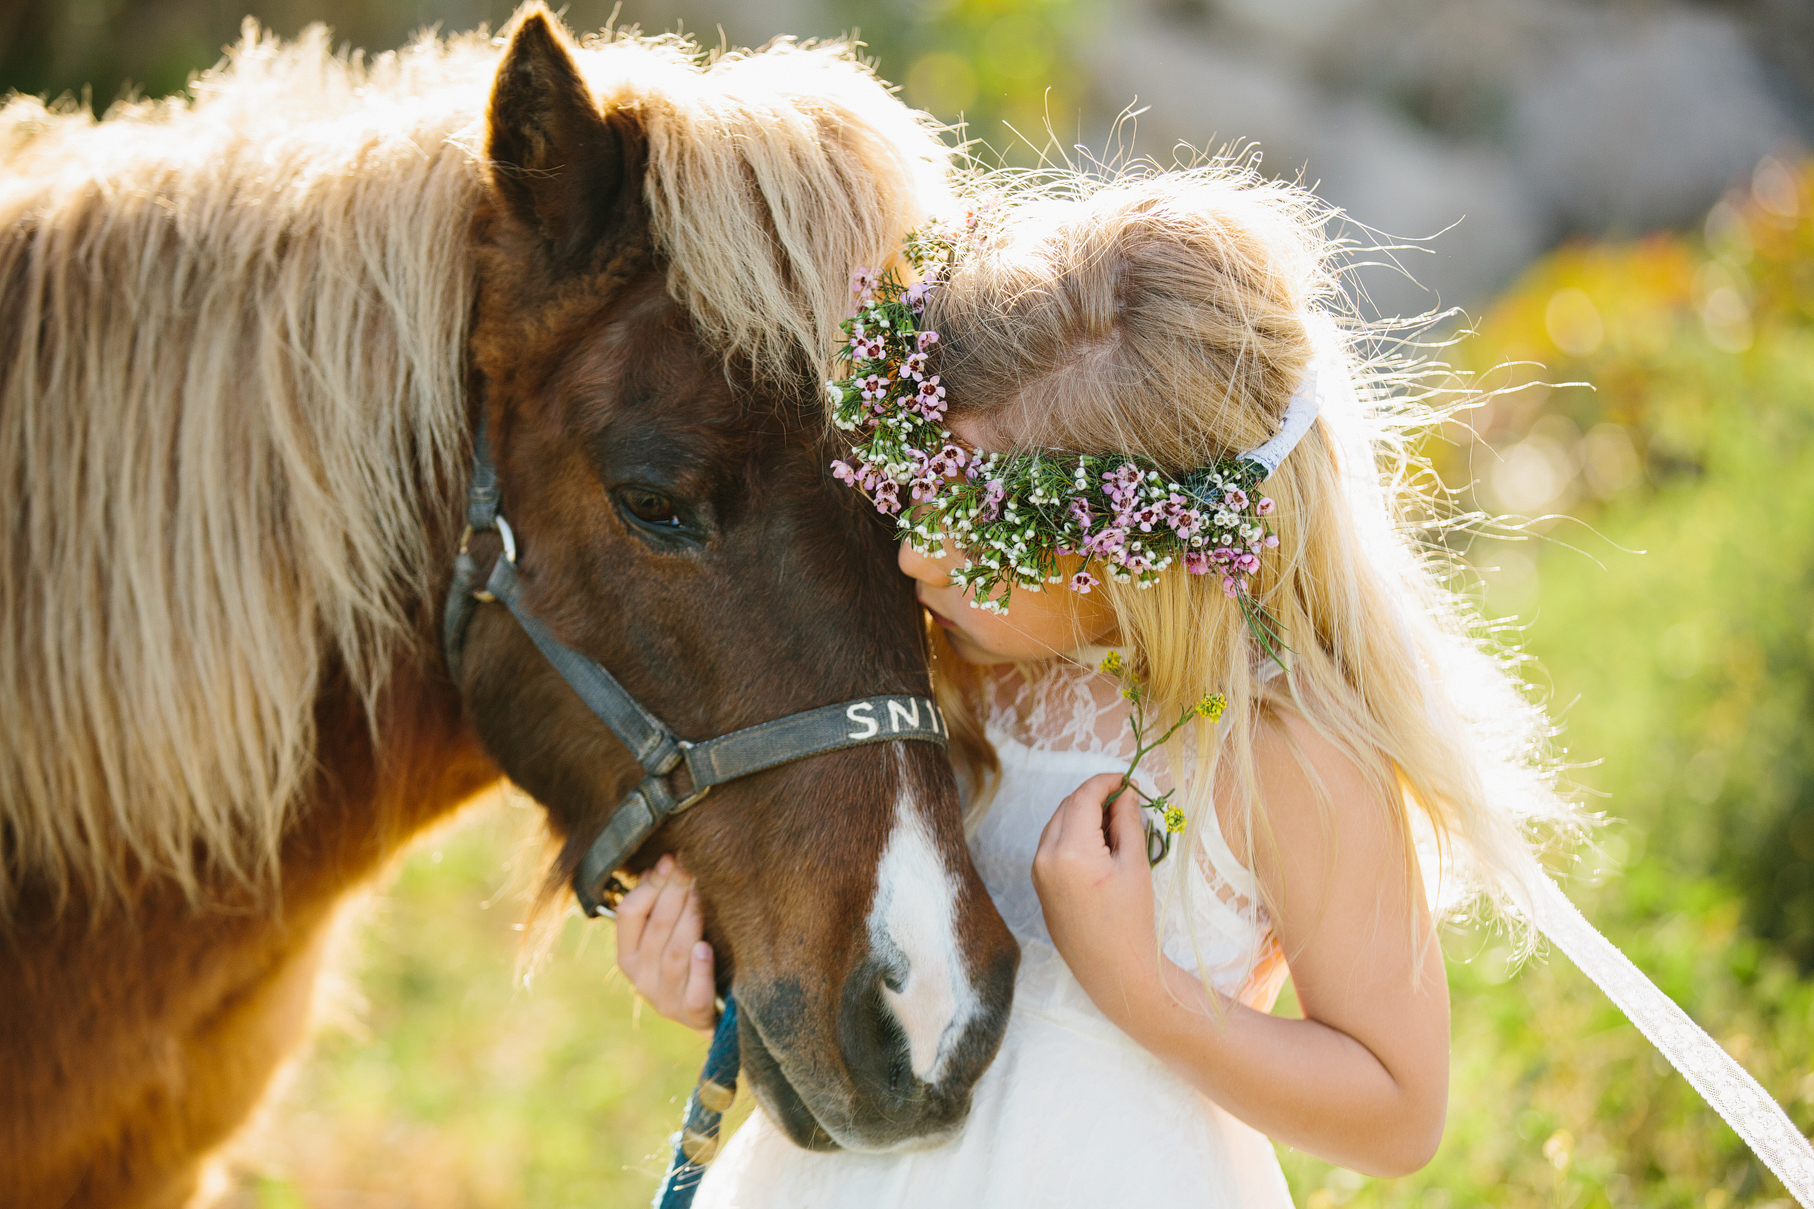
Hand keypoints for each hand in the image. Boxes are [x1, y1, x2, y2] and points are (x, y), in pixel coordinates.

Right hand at [613, 855, 718, 1034]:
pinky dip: (700, 969)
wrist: (713, 1014)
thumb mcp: (665, 938)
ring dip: (689, 919)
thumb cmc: (688, 965)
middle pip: (655, 928)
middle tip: (692, 867)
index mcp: (627, 956)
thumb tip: (657, 868)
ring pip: (675, 952)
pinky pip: (695, 991)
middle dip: (674, 893)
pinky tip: (706, 948)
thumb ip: (657, 909)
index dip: (650, 885)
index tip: (671, 860)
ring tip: (701, 893)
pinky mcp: (691, 1014)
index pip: (629, 913)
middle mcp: (640, 978)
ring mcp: (665, 998)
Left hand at [1031, 772, 1163, 1024]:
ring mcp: (1038, 871)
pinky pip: (1052, 844)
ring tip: (1115, 823)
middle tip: (1126, 800)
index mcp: (1070, 849)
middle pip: (1067, 806)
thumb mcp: (1134, 864)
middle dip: (1094, 797)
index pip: (1084, 797)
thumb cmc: (1130, 918)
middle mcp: (1046, 856)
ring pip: (1057, 824)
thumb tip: (1124, 792)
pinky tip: (1097, 843)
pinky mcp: (1039, 884)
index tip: (1127, 778)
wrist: (1112, 968)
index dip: (1106, 781)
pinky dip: (1072, 834)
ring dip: (1082, 814)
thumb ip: (1126, 821)